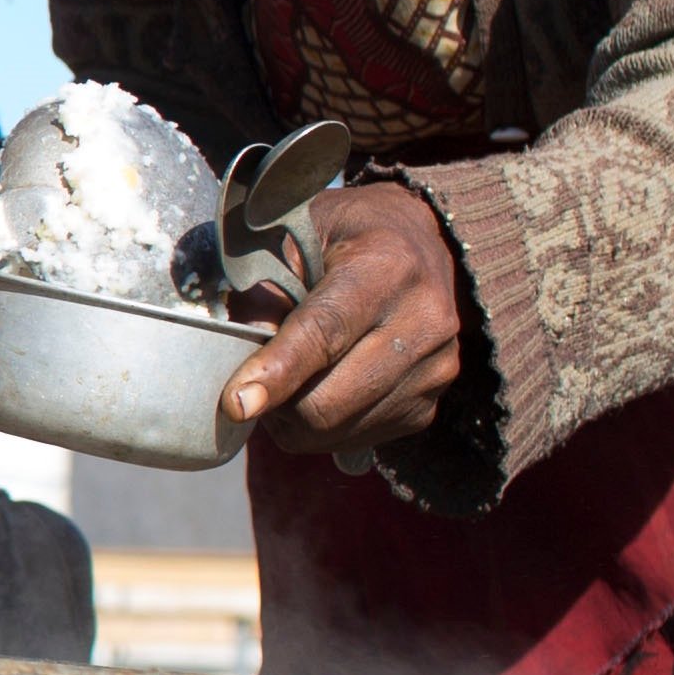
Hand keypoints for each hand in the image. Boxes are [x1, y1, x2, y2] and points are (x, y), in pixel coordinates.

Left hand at [219, 179, 468, 458]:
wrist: (419, 245)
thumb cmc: (343, 236)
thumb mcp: (293, 236)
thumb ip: (263, 289)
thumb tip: (243, 352)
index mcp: (387, 267)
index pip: (325, 332)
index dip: (278, 371)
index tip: (237, 403)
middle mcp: (424, 320)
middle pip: (329, 400)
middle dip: (276, 403)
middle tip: (252, 380)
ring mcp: (435, 367)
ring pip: (337, 428)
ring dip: (294, 418)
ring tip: (286, 379)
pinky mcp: (429, 404)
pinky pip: (356, 438)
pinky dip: (323, 427)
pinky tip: (319, 387)